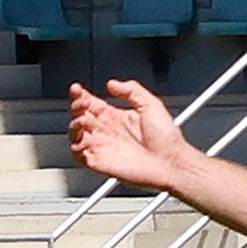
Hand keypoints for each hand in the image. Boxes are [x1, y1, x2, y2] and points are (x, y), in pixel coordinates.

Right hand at [68, 78, 191, 193]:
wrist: (172, 162)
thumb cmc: (167, 138)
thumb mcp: (150, 103)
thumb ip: (131, 90)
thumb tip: (113, 84)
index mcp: (116, 117)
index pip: (91, 104)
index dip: (80, 95)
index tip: (77, 88)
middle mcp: (108, 132)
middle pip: (80, 117)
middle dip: (76, 107)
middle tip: (82, 104)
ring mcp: (104, 148)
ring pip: (77, 135)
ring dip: (74, 126)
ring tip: (83, 120)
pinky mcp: (102, 164)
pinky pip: (80, 156)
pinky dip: (76, 148)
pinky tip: (83, 140)